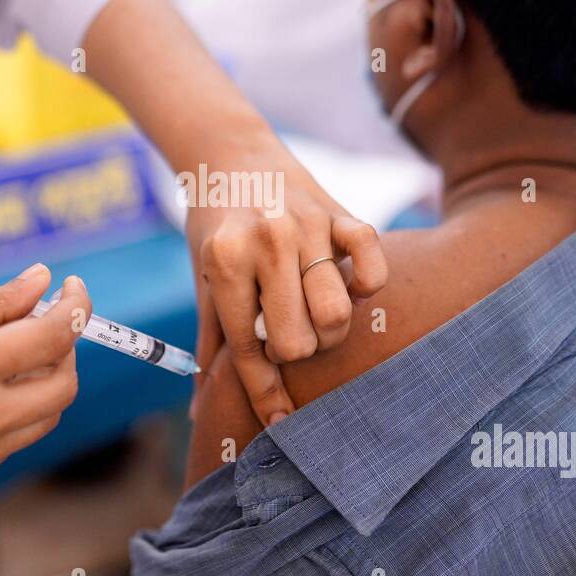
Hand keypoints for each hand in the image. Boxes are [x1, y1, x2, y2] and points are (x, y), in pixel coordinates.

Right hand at [0, 265, 88, 515]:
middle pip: (64, 384)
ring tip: (6, 355)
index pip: (53, 337)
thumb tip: (39, 283)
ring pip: (44, 418)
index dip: (75, 307)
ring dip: (42, 382)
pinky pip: (11, 443)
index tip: (72, 288)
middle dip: (65, 347)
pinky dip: (11, 411)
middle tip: (40, 322)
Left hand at [184, 132, 387, 426]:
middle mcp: (268, 241)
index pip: (250, 347)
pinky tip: (345, 283)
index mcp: (225, 261)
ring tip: (310, 313)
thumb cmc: (214, 228)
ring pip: (337, 315)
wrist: (229, 154)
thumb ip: (211, 343)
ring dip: (327, 329)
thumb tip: (202, 411)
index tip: (279, 421)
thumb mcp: (204, 281)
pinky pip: (373, 268)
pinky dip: (365, 286)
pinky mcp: (343, 213)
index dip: (265, 391)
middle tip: (284, 333)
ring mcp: (310, 226)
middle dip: (294, 353)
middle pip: (300, 343)